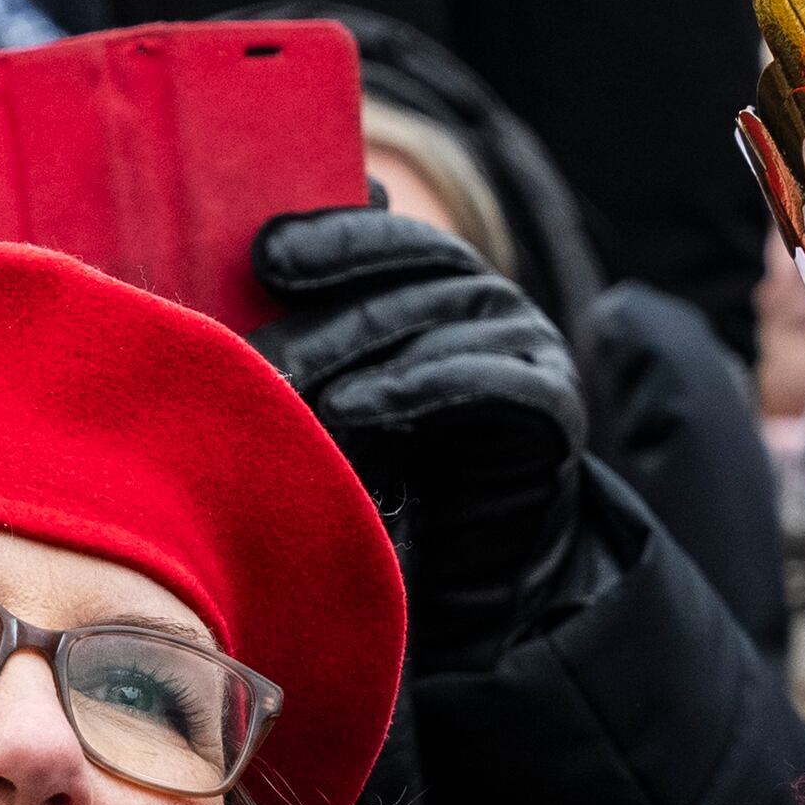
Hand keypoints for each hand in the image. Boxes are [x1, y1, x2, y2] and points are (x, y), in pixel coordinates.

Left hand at [250, 206, 582, 645]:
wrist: (466, 569)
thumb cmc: (379, 475)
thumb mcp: (331, 393)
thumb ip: (302, 333)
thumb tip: (257, 257)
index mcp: (428, 276)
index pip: (381, 236)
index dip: (328, 239)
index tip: (264, 256)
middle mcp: (481, 297)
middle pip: (396, 285)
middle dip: (318, 321)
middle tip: (251, 358)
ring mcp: (524, 343)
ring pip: (436, 324)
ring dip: (354, 354)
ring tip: (285, 387)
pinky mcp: (552, 403)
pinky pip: (489, 380)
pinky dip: (416, 388)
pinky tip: (349, 409)